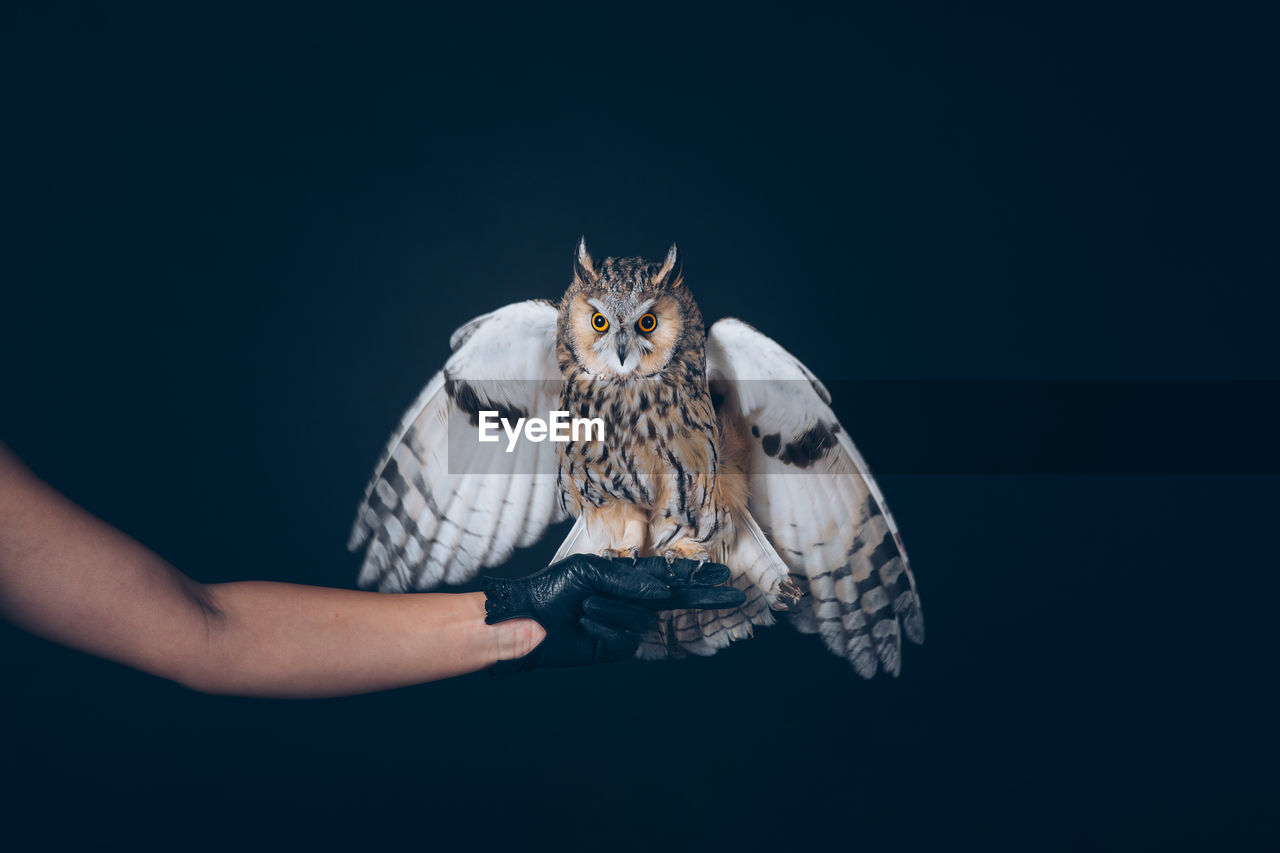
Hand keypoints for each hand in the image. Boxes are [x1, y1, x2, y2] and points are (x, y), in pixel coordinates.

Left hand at [481, 553, 744, 672]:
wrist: (526, 620)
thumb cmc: (554, 588)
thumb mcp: (590, 572)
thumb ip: (629, 580)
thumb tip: (664, 591)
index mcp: (626, 577)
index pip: (669, 575)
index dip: (695, 576)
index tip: (722, 575)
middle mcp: (631, 600)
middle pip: (677, 599)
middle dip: (703, 596)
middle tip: (733, 595)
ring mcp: (625, 624)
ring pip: (643, 619)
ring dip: (614, 610)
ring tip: (585, 606)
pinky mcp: (615, 648)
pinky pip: (626, 638)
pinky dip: (606, 627)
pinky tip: (585, 622)